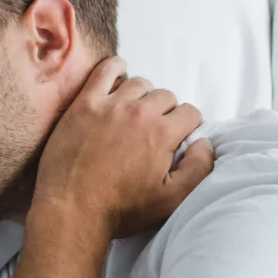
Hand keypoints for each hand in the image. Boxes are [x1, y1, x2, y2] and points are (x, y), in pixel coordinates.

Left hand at [32, 56, 214, 238]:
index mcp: (162, 134)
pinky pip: (104, 71)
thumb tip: (206, 143)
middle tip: (153, 132)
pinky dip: (116, 68)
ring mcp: (109, 104)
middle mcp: (139, 113)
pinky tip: (119, 75)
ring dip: (143, 95)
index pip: (190, 113)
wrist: (71, 210)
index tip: (177, 139)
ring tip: (136, 114)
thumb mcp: (171, 200)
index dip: (187, 127)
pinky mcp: (84, 104)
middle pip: (166, 96)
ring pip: (139, 83)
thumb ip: (198, 169)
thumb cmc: (120, 209)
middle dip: (166, 112)